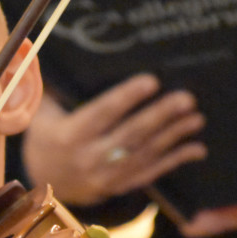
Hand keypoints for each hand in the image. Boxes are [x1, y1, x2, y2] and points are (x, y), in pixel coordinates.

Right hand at [22, 75, 205, 205]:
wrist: (42, 181)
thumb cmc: (45, 136)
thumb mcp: (40, 113)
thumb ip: (50, 88)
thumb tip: (41, 50)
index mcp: (68, 136)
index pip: (101, 114)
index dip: (126, 97)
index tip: (151, 81)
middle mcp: (87, 158)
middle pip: (129, 135)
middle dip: (160, 116)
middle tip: (186, 99)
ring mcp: (104, 177)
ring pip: (143, 155)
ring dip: (173, 136)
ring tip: (196, 118)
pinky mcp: (117, 188)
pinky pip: (149, 174)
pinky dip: (174, 161)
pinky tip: (196, 148)